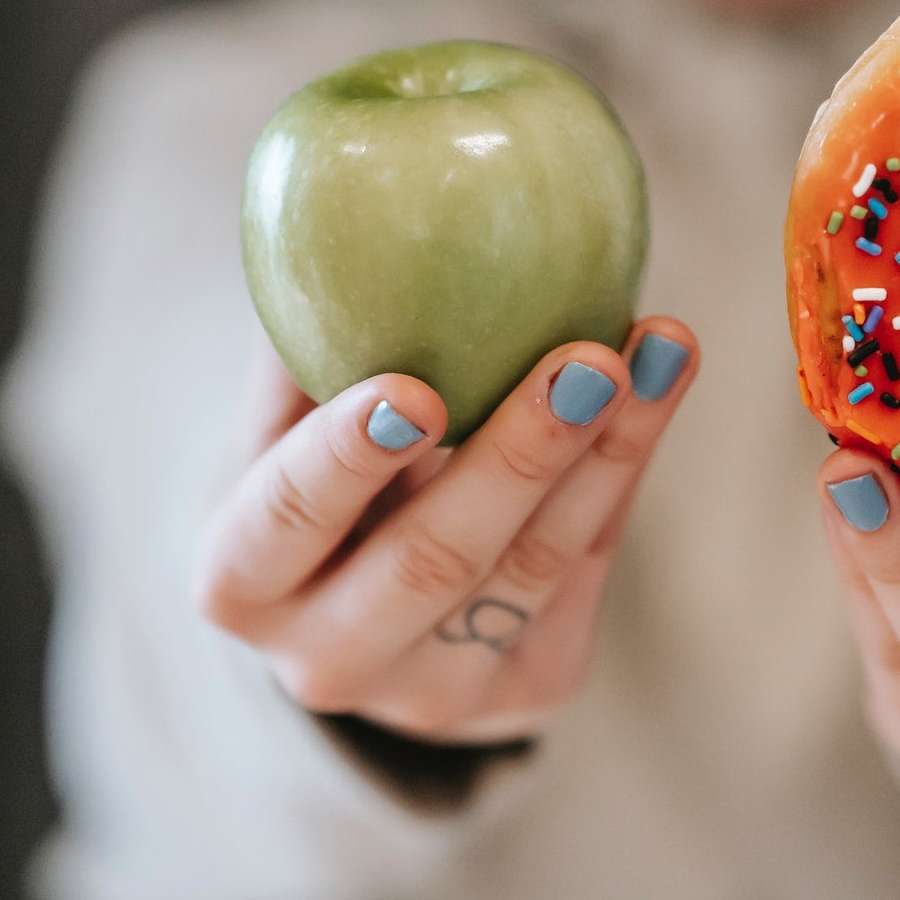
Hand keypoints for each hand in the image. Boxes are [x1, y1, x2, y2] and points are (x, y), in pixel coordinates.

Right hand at [194, 319, 697, 743]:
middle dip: (519, 456)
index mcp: (239, 582)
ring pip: (532, 568)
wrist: (360, 606)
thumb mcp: (282, 421)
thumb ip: (305, 341)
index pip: (286, 521)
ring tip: (658, 348)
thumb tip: (343, 204)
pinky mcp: (527, 692)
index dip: (344, 458)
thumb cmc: (313, 473)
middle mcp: (326, 661)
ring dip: (608, 449)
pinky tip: (660, 385)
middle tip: (587, 358)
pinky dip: (624, 470)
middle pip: (432, 559)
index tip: (412, 388)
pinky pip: (586, 570)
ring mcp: (431, 695)